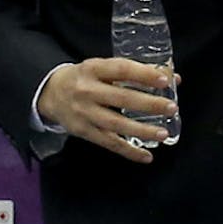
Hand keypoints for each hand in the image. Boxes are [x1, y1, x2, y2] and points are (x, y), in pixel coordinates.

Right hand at [34, 57, 178, 163]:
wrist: (50, 92)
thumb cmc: (84, 78)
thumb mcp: (103, 67)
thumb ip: (134, 72)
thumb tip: (172, 77)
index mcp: (93, 69)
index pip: (121, 69)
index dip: (144, 75)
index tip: (165, 80)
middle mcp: (87, 91)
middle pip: (121, 99)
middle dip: (149, 104)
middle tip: (171, 108)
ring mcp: (84, 113)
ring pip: (115, 124)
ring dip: (141, 130)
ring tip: (163, 133)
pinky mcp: (83, 131)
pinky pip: (108, 143)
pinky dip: (128, 151)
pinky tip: (145, 156)